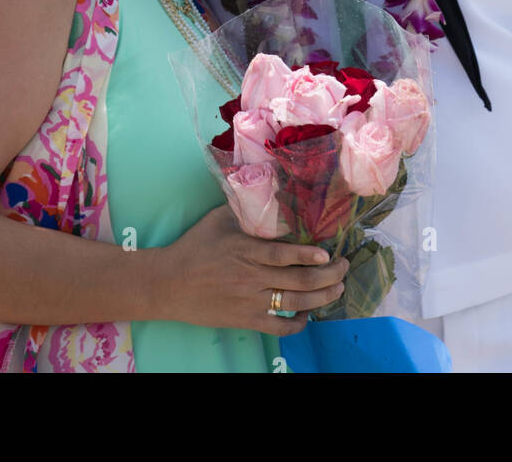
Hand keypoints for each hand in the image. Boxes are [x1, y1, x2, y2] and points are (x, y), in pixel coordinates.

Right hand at [156, 205, 347, 335]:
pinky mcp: (245, 320)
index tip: (328, 254)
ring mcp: (249, 301)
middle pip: (298, 281)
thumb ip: (245, 207)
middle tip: (344, 268)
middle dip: (328, 276)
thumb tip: (270, 185)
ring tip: (337, 289)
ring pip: (294, 304)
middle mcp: (250, 277)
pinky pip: (278, 327)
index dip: (308, 256)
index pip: (283, 255)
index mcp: (245, 250)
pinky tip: (308, 314)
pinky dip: (298, 323)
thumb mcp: (218, 219)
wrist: (168, 284)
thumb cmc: (194, 246)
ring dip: (321, 298)